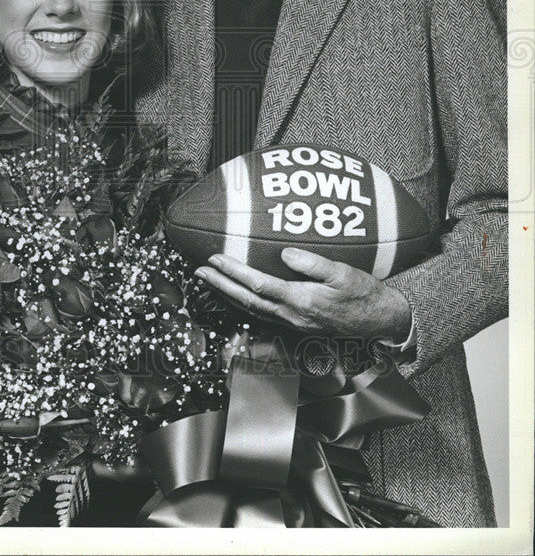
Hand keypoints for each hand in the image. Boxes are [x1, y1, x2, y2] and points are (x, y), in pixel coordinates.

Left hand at [195, 248, 411, 340]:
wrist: (381, 323)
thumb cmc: (365, 295)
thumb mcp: (344, 273)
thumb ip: (313, 264)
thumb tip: (285, 253)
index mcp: (302, 301)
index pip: (259, 285)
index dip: (234, 272)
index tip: (215, 258)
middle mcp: (292, 316)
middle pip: (247, 301)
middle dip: (220, 285)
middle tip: (198, 270)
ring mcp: (293, 323)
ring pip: (251, 309)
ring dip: (226, 294)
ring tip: (208, 280)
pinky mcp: (296, 324)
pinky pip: (261, 314)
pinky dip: (243, 303)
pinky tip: (235, 294)